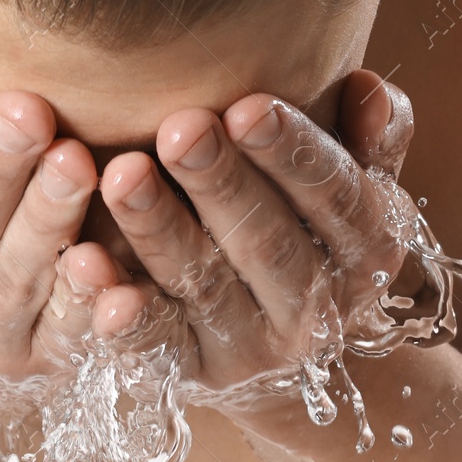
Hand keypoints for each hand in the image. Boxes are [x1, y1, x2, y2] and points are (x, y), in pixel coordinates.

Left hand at [93, 70, 431, 395]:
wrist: (294, 367)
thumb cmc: (312, 230)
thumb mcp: (360, 191)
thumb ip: (372, 139)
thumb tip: (368, 87)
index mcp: (364, 248)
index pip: (335, 195)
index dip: (295, 152)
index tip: (250, 105)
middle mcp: (314, 306)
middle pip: (265, 241)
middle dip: (220, 182)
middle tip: (179, 128)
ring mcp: (252, 347)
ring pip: (203, 283)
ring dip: (160, 230)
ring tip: (122, 175)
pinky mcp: (193, 374)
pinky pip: (154, 344)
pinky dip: (124, 313)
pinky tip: (89, 269)